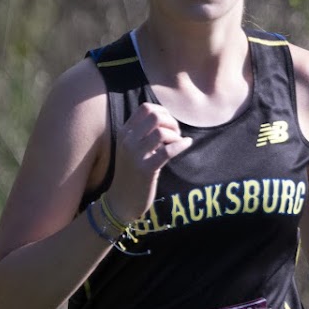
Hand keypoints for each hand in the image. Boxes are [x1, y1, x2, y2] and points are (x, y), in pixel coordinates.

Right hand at [111, 102, 192, 222]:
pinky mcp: (145, 170)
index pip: (146, 108)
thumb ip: (143, 133)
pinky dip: (181, 145)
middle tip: (176, 134)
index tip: (169, 124)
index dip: (163, 112)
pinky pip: (168, 151)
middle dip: (171, 122)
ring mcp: (135, 155)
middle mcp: (127, 141)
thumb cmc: (131, 173)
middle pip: (155, 116)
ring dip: (175, 135)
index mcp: (124, 133)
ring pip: (161, 132)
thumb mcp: (131, 148)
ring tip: (178, 142)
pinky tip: (187, 144)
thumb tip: (167, 118)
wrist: (121, 200)